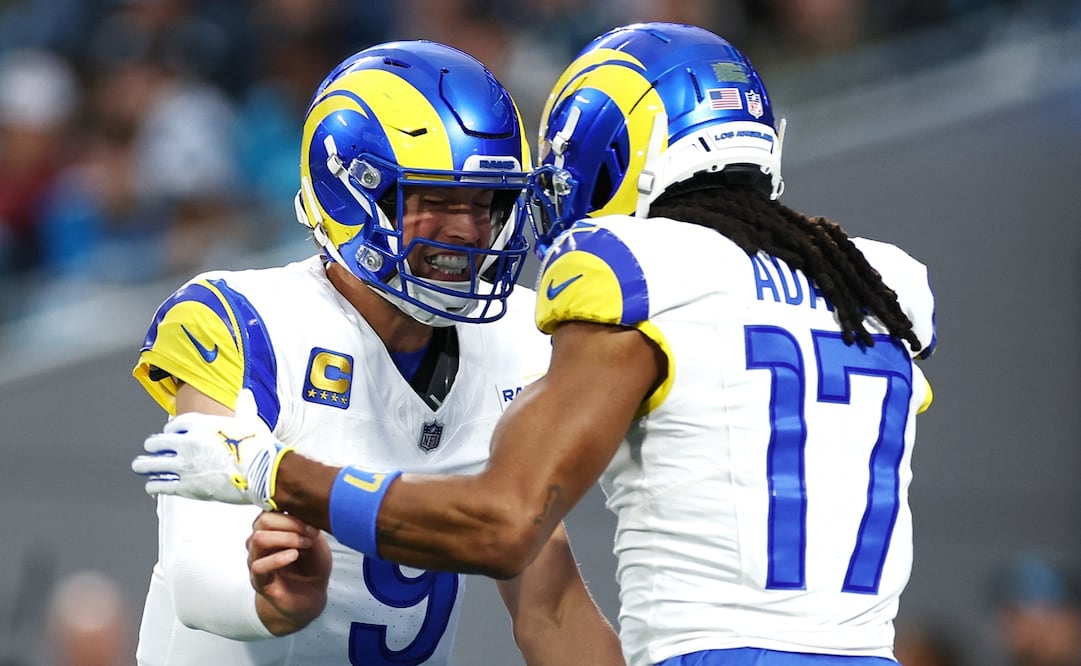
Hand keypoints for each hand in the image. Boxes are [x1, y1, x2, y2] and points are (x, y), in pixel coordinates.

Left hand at [131, 389, 292, 509]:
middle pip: (157, 442)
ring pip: (152, 464)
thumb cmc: (257, 446)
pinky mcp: (186, 485)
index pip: (175, 424)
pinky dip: (154, 485)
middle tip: (149, 449)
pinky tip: (151, 486)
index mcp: (200, 424)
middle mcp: (187, 442)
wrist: (262, 473)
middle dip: (152, 446)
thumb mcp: (249, 420)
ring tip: (140, 466)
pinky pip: (160, 484)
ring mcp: (184, 465)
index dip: (171, 429)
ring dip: (144, 465)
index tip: (169, 433)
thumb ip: (244, 406)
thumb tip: (245, 393)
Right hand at [247, 511, 331, 634]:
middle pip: (262, 521)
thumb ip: (307, 525)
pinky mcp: (259, 581)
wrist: (312, 595)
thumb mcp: (315, 540)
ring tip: (305, 544)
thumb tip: (304, 510)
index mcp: (271, 530)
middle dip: (289, 523)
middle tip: (310, 533)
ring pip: (258, 540)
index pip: (270, 510)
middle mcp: (259, 543)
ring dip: (286, 538)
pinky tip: (294, 556)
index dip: (291, 512)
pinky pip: (259, 566)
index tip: (312, 520)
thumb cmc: (312, 565)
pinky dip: (277, 558)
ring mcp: (256, 561)